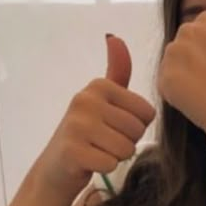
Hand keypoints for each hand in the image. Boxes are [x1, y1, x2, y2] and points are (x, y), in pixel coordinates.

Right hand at [36, 34, 155, 198]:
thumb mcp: (104, 99)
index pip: (147, 113)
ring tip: (98, 150)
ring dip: (116, 156)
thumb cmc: (88, 132)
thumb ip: (117, 72)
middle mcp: (85, 100)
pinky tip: (90, 162)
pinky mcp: (72, 150)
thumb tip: (115, 37)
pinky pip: (111, 163)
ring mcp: (76, 124)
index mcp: (99, 85)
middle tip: (105, 141)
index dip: (137, 126)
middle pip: (137, 130)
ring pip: (126, 148)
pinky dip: (105, 167)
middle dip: (127, 142)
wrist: (57, 166)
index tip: (114, 126)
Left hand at [157, 0, 205, 148]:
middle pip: (184, 46)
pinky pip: (166, 84)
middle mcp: (189, 30)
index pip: (200, 33)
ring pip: (173, 64)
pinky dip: (178, 95)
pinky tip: (198, 102)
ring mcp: (175, 54)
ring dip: (186, 78)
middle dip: (195, 63)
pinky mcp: (165, 77)